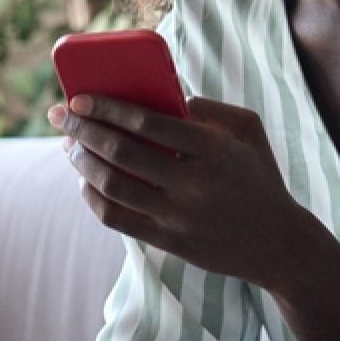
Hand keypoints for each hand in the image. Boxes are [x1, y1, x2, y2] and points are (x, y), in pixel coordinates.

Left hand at [50, 94, 323, 289]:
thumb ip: (208, 108)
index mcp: (214, 149)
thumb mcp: (248, 130)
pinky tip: (85, 181)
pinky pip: (116, 218)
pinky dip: (92, 197)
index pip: (147, 122)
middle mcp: (194, 184)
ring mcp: (179, 217)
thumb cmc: (258, 176)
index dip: (107, 107)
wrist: (279, 244)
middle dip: (82, 131)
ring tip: (69, 146)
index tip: (79, 98)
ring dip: (82, 163)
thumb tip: (159, 97)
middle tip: (60, 116)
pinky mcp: (169, 242)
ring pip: (112, 186)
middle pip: (121, 153)